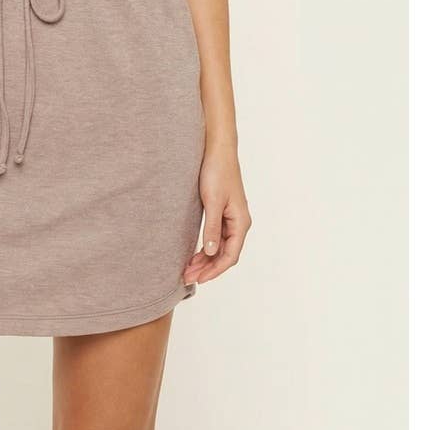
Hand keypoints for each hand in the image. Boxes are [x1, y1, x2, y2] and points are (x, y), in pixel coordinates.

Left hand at [182, 140, 251, 282]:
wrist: (218, 150)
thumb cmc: (217, 172)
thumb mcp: (213, 202)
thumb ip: (212, 228)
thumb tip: (210, 252)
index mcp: (241, 222)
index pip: (230, 256)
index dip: (214, 270)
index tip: (198, 279)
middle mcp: (239, 223)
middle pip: (225, 254)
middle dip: (207, 268)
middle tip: (187, 277)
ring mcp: (231, 218)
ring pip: (219, 247)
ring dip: (205, 259)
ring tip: (188, 269)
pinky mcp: (222, 212)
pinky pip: (216, 237)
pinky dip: (206, 247)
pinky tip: (194, 253)